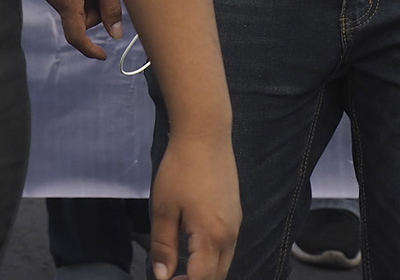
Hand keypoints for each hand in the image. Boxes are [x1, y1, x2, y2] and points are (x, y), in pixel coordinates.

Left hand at [149, 130, 239, 279]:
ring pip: (225, 262)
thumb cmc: (181, 169)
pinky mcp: (236, 212)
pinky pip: (228, 246)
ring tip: (182, 266)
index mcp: (211, 237)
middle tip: (173, 277)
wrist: (205, 134)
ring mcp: (236, 223)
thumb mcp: (164, 207)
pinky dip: (213, 256)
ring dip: (206, 271)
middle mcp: (230, 235)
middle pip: (217, 276)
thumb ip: (164, 246)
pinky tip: (195, 245)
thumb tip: (162, 276)